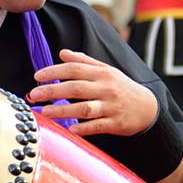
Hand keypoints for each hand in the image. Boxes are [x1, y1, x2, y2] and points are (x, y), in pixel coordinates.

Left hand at [32, 50, 160, 135]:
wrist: (148, 108)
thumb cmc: (122, 88)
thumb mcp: (106, 70)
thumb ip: (84, 61)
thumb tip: (62, 52)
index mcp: (102, 73)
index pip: (75, 69)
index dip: (54, 72)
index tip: (38, 77)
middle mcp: (106, 88)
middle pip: (76, 88)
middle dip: (52, 91)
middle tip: (34, 95)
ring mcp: (111, 106)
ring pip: (84, 108)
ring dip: (63, 110)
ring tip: (45, 112)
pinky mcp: (115, 123)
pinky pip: (97, 126)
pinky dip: (83, 128)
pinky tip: (70, 129)